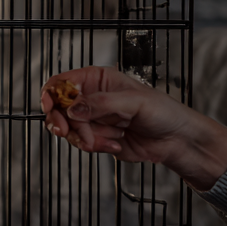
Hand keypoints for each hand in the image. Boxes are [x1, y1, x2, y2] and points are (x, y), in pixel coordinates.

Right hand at [40, 66, 226, 191]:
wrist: (175, 141)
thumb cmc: (163, 112)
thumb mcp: (134, 102)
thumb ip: (101, 103)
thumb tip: (74, 108)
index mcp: (98, 79)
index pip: (63, 82)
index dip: (52, 93)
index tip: (51, 106)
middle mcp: (91, 98)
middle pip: (59, 108)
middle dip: (64, 122)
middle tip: (67, 131)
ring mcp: (93, 119)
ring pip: (69, 129)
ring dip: (86, 137)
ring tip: (111, 137)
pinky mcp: (96, 137)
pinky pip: (82, 143)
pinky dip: (95, 145)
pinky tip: (116, 142)